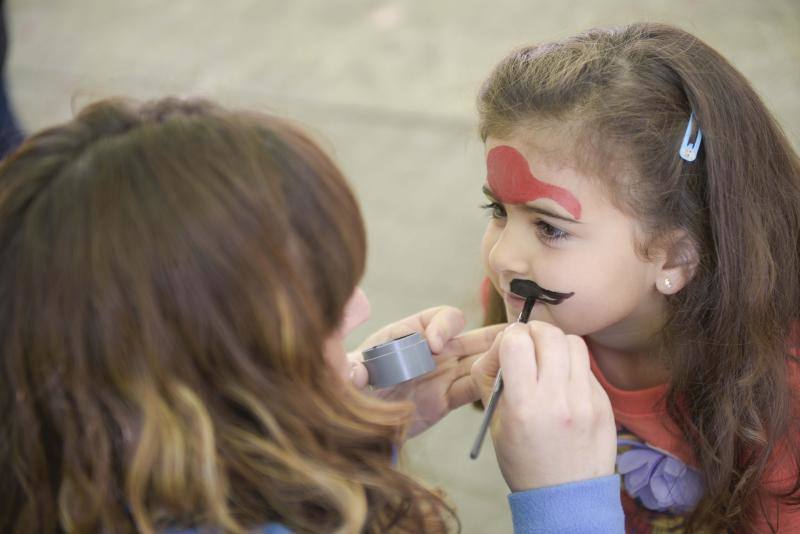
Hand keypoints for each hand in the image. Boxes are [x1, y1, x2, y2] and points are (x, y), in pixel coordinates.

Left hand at [349, 306, 503, 436]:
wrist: (357, 427)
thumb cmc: (351, 390)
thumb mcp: (352, 375)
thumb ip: (355, 370)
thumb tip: (354, 372)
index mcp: (409, 334)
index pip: (438, 319)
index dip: (442, 327)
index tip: (435, 345)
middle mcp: (430, 350)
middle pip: (468, 336)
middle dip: (491, 335)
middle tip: (511, 337)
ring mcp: (441, 374)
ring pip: (478, 360)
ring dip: (499, 357)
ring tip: (525, 352)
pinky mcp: (447, 400)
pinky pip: (475, 388)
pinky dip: (492, 385)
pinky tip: (509, 383)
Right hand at [471, 322, 616, 491]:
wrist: (565, 497)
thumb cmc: (522, 459)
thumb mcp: (494, 422)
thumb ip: (492, 378)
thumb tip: (504, 343)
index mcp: (524, 406)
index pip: (516, 341)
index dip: (509, 338)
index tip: (509, 348)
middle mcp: (557, 400)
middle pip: (548, 334)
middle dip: (534, 333)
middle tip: (529, 346)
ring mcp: (586, 401)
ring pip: (573, 342)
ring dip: (557, 344)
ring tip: (549, 360)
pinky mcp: (604, 404)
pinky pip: (587, 366)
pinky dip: (572, 366)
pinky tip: (565, 384)